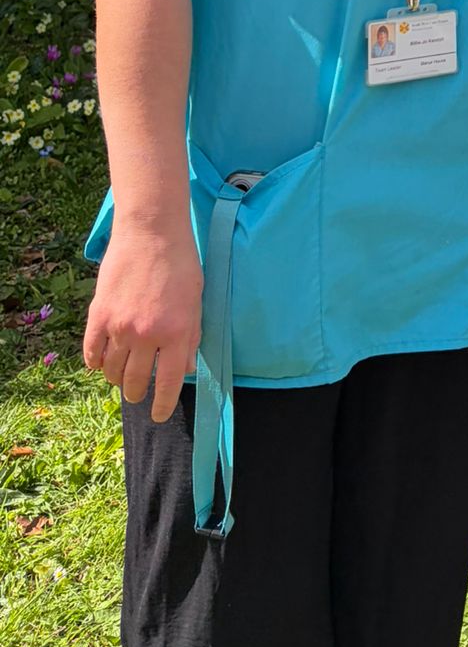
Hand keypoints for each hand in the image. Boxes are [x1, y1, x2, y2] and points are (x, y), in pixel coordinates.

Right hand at [83, 221, 202, 421]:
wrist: (152, 231)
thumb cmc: (181, 263)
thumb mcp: (196, 301)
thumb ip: (191, 337)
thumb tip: (184, 370)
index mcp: (178, 332)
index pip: (169, 382)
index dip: (163, 404)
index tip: (159, 415)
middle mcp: (148, 335)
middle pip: (136, 381)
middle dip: (137, 393)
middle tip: (137, 395)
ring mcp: (120, 326)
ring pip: (112, 370)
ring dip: (117, 380)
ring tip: (121, 379)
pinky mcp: (99, 315)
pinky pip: (92, 352)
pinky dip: (96, 363)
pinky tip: (101, 364)